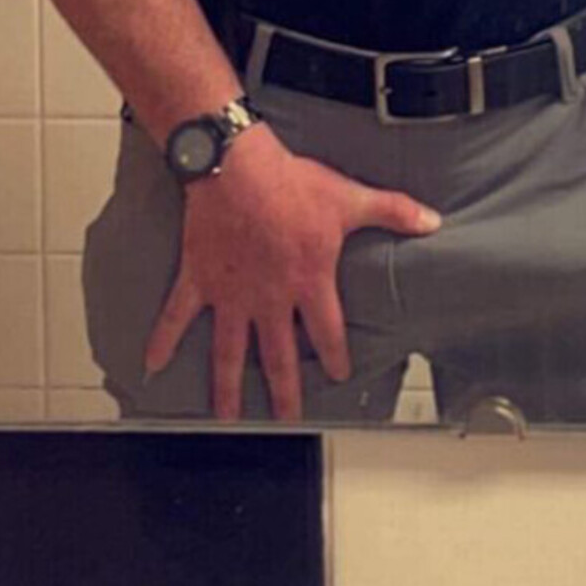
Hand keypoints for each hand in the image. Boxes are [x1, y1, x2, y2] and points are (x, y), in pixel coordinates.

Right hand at [143, 125, 441, 422]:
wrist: (236, 166)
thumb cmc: (291, 183)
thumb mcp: (348, 198)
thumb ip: (393, 212)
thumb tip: (433, 221)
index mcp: (308, 283)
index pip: (326, 332)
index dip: (334, 357)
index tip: (337, 376)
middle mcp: (269, 299)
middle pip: (278, 356)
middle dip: (284, 392)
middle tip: (285, 419)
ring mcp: (230, 294)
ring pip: (229, 351)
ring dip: (227, 387)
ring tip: (227, 418)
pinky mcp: (199, 279)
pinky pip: (177, 315)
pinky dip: (163, 340)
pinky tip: (152, 366)